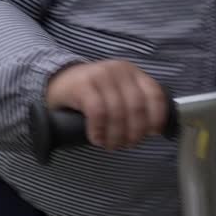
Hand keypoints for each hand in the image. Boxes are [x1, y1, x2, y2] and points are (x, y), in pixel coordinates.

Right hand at [45, 60, 167, 150]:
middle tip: (127, 144)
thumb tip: (151, 130)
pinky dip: (99, 130)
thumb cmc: (93, 93)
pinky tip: (96, 138)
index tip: (152, 134)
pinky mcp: (82, 85)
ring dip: (116, 135)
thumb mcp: (118, 92)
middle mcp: (119, 70)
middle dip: (135, 132)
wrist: (58, 81)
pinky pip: (97, 112)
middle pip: (137, 107)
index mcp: (133, 72)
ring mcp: (100, 75)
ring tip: (111, 145)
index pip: (154, 94)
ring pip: (118, 112)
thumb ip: (134, 103)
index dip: (157, 117)